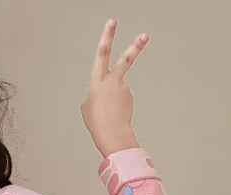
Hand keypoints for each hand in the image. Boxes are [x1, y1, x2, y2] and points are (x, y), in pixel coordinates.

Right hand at [82, 20, 146, 157]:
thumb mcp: (86, 105)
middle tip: (144, 36)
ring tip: (106, 113)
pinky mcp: (129, 97)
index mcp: (97, 80)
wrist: (111, 134)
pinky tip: (112, 115)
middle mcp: (112, 81)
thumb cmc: (96, 121)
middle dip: (135, 46)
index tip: (111, 23)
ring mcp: (123, 89)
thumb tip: (106, 91)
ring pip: (116, 89)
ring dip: (111, 101)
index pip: (102, 54)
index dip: (107, 37)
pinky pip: (120, 99)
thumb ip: (95, 93)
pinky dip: (116, 107)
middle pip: (126, 60)